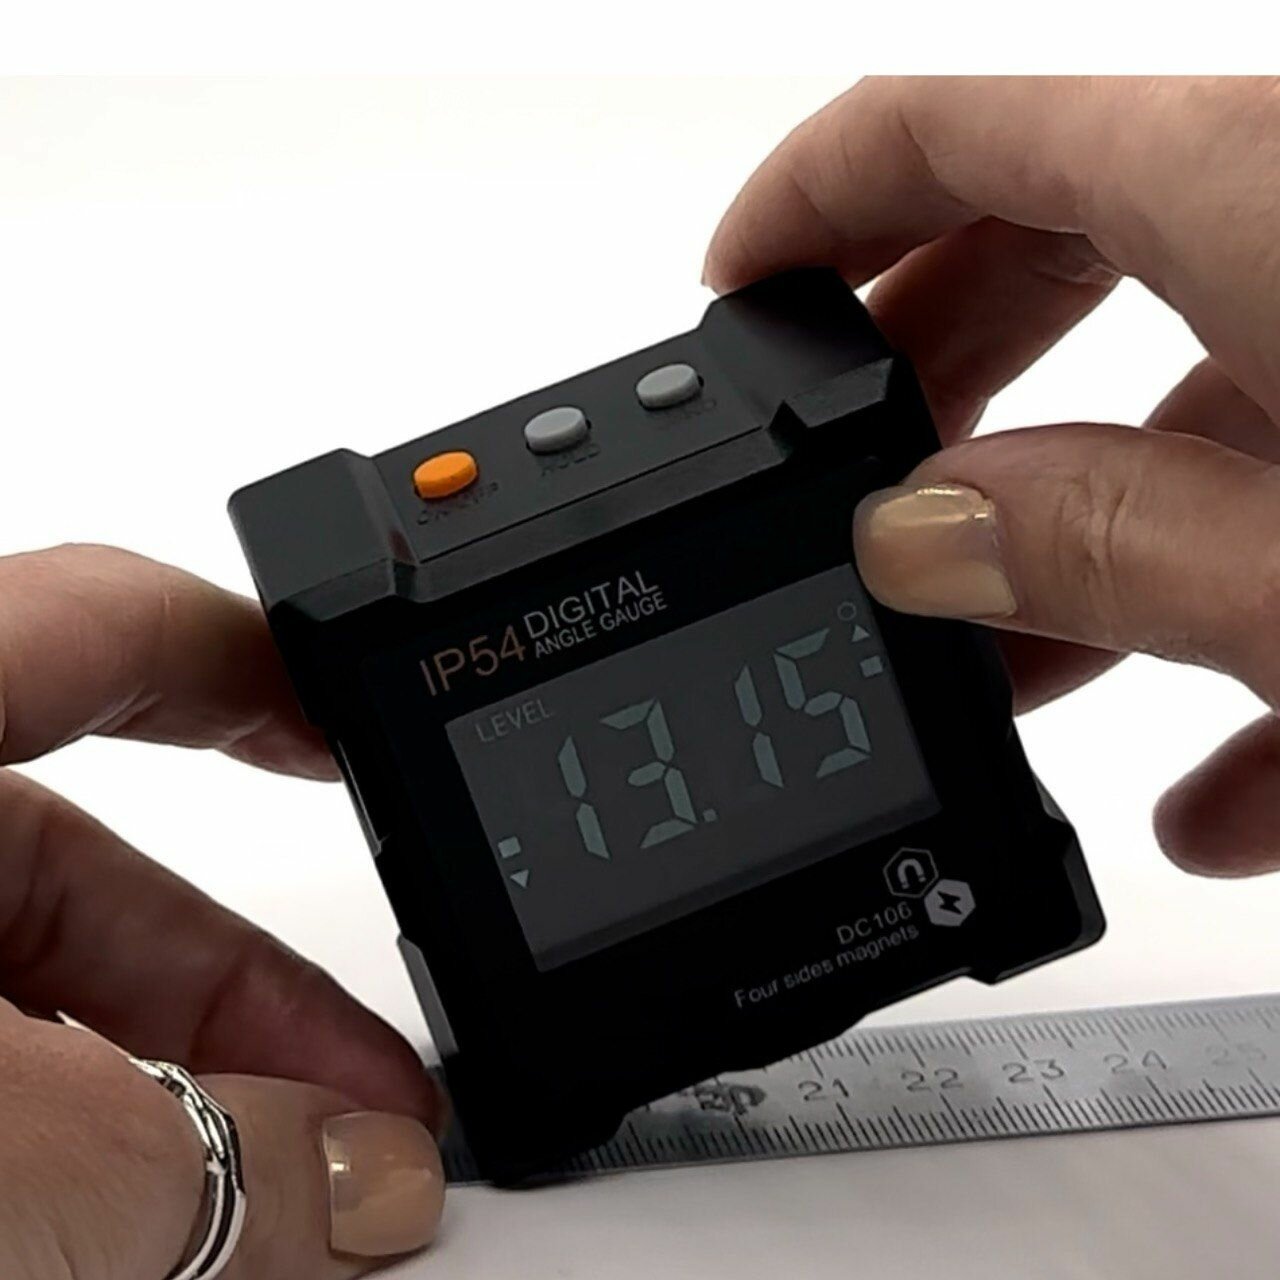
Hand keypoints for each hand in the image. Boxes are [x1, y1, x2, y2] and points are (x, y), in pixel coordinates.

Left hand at [0, 545, 446, 1278]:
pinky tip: (162, 1250)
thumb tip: (364, 1183)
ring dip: (179, 1110)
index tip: (356, 722)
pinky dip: (79, 1161)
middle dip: (255, 1001)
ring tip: (297, 1216)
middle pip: (95, 875)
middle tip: (377, 1106)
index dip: (258, 664)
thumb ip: (190, 1152)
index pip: (106, 627)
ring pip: (36, 1008)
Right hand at [705, 75, 1279, 878]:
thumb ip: (1107, 551)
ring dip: (1070, 541)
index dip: (808, 197)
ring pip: (1178, 397)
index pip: (956, 121)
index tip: (732, 292)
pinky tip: (1208, 786)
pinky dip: (1228, 628)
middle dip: (915, 373)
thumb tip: (920, 541)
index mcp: (1262, 198)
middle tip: (836, 489)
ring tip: (992, 680)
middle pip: (1051, 238)